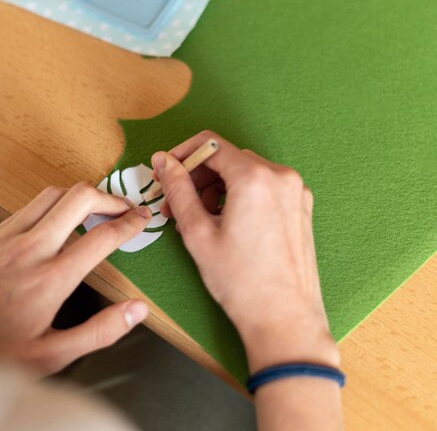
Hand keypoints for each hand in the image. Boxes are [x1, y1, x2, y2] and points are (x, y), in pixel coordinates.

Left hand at [0, 183, 150, 374]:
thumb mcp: (51, 356)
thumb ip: (99, 331)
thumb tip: (137, 310)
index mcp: (51, 279)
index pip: (102, 236)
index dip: (130, 223)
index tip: (141, 219)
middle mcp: (31, 250)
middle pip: (80, 198)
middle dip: (110, 197)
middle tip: (123, 208)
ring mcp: (8, 238)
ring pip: (54, 193)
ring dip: (81, 195)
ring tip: (95, 208)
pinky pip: (29, 205)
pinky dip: (53, 203)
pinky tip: (58, 219)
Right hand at [151, 131, 338, 372]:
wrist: (285, 320)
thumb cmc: (240, 281)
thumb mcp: (197, 232)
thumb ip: (178, 188)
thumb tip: (163, 160)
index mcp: (255, 177)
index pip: (210, 144)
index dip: (182, 155)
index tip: (166, 172)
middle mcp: (281, 176)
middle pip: (227, 158)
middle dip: (198, 177)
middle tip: (176, 205)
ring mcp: (295, 191)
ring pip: (245, 173)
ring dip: (217, 188)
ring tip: (200, 220)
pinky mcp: (301, 206)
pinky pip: (264, 187)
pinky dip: (240, 196)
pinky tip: (227, 224)